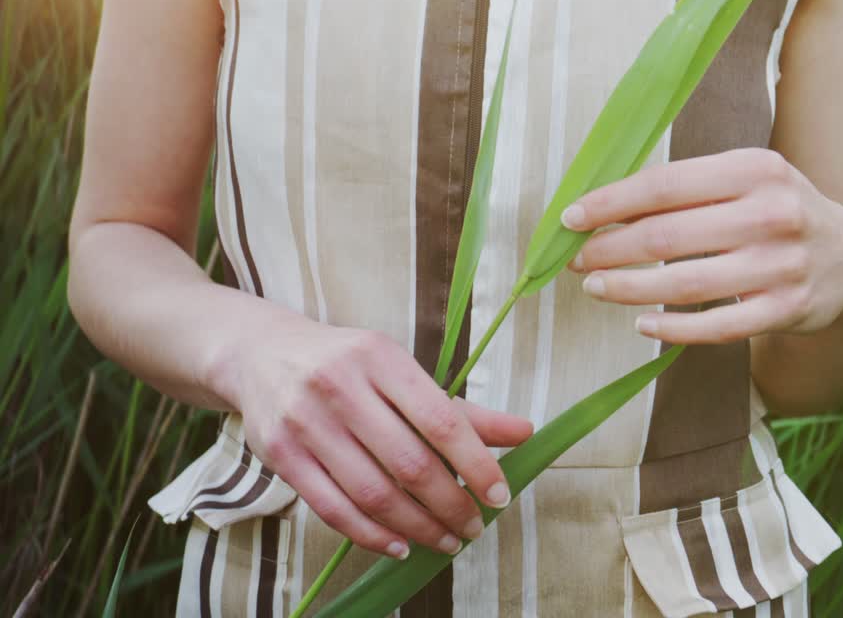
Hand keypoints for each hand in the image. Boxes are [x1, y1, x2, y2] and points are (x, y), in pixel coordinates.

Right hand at [209, 317, 532, 558]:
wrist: (260, 355)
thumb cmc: (347, 366)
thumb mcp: (401, 373)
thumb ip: (460, 410)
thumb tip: (525, 432)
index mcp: (381, 358)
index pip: (440, 420)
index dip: (475, 464)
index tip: (499, 496)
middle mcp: (341, 387)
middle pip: (408, 462)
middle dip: (449, 504)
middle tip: (474, 527)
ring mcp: (306, 422)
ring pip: (371, 491)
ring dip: (416, 527)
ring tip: (445, 541)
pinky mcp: (280, 455)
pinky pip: (333, 508)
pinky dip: (371, 535)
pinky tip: (400, 545)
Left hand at [562, 148, 842, 342]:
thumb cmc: (776, 211)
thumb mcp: (745, 181)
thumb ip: (687, 188)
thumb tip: (604, 208)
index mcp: (756, 169)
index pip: (664, 185)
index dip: (610, 203)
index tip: (571, 218)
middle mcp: (772, 213)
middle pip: (667, 236)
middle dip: (609, 249)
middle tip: (576, 260)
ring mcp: (782, 265)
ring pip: (684, 284)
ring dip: (628, 289)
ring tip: (596, 287)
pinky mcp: (786, 310)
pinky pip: (716, 326)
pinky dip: (672, 329)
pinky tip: (642, 324)